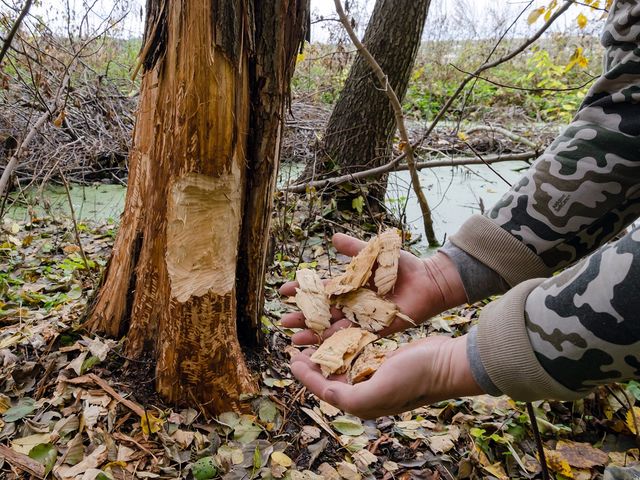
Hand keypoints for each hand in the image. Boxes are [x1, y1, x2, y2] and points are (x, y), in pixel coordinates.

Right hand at [279, 233, 466, 344]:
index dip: (303, 291)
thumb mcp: (374, 254)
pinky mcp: (376, 328)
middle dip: (302, 318)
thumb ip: (354, 248)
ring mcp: (363, 317)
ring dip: (314, 335)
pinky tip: (322, 347)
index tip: (284, 292)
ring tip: (294, 342)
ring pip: (333, 328)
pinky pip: (354, 337)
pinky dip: (338, 342)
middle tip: (282, 322)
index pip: (321, 289)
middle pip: (322, 313)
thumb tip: (332, 238)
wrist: (428, 280)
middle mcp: (353, 303)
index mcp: (351, 285)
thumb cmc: (404, 266)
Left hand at [290, 335, 483, 418]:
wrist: (446, 364)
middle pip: (330, 378)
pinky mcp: (383, 361)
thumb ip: (349, 396)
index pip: (325, 390)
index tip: (292, 360)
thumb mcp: (379, 391)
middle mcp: (366, 391)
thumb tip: (325, 392)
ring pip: (342, 365)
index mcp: (363, 403)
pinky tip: (336, 333)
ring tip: (312, 340)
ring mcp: (375, 376)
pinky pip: (356, 354)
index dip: (306, 377)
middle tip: (296, 349)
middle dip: (312, 365)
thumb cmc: (414, 378)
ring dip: (326, 353)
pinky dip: (343, 345)